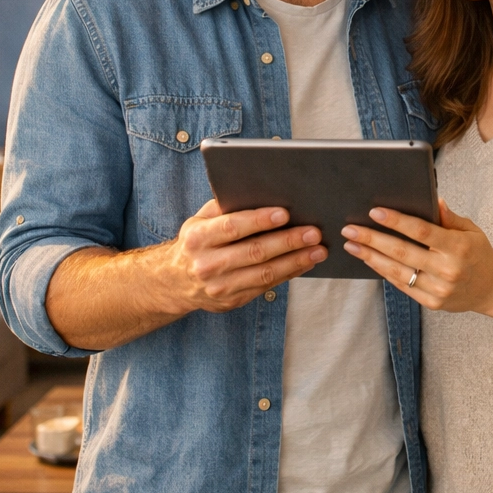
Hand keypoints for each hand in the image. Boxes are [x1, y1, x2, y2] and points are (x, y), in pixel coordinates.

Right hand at [162, 199, 325, 312]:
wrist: (175, 282)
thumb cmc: (196, 242)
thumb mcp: (199, 221)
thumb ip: (224, 207)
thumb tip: (259, 192)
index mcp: (197, 238)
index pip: (231, 227)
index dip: (258, 220)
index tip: (284, 213)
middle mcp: (207, 264)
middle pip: (253, 252)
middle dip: (287, 241)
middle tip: (313, 232)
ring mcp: (220, 286)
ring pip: (264, 274)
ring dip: (295, 261)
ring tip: (318, 250)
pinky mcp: (232, 301)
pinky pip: (266, 286)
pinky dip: (289, 273)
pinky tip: (305, 262)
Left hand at [341, 199, 492, 313]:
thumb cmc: (478, 253)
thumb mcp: (471, 230)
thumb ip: (449, 217)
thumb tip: (434, 200)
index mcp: (459, 247)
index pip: (422, 232)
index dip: (397, 221)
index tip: (375, 211)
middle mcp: (448, 270)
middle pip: (403, 252)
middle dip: (372, 239)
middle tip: (350, 229)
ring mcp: (439, 289)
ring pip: (398, 271)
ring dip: (371, 257)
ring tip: (352, 245)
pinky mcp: (433, 303)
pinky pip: (403, 286)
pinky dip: (384, 272)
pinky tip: (370, 260)